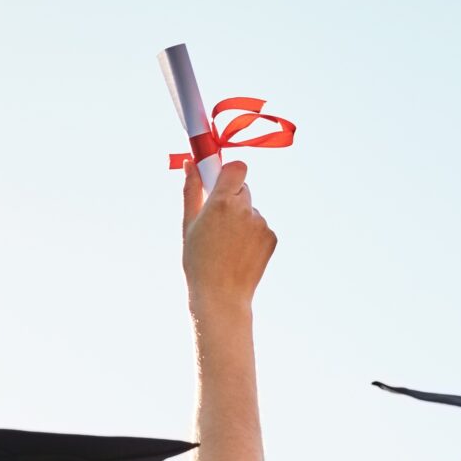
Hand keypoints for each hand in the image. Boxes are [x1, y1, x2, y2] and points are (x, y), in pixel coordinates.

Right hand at [182, 160, 276, 314]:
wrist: (220, 296)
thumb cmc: (198, 261)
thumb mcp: (189, 224)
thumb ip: (192, 190)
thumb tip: (190, 163)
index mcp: (223, 202)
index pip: (237, 167)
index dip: (229, 172)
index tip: (220, 179)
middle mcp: (245, 209)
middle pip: (243, 189)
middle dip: (231, 198)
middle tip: (217, 220)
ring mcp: (261, 224)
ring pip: (251, 210)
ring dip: (241, 219)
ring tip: (226, 245)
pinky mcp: (272, 238)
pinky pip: (260, 227)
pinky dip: (251, 235)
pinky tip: (239, 253)